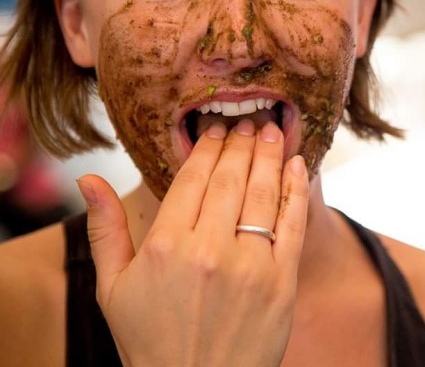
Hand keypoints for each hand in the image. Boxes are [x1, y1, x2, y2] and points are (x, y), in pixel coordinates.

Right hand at [77, 119, 308, 366]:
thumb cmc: (150, 340)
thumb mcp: (112, 288)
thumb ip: (104, 228)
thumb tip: (89, 179)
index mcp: (166, 247)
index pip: (192, 179)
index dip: (207, 148)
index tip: (215, 129)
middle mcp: (209, 250)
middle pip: (230, 178)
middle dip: (241, 143)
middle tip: (248, 122)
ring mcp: (250, 266)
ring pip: (262, 192)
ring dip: (269, 155)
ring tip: (272, 131)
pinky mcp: (282, 282)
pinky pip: (293, 223)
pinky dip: (296, 189)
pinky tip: (296, 163)